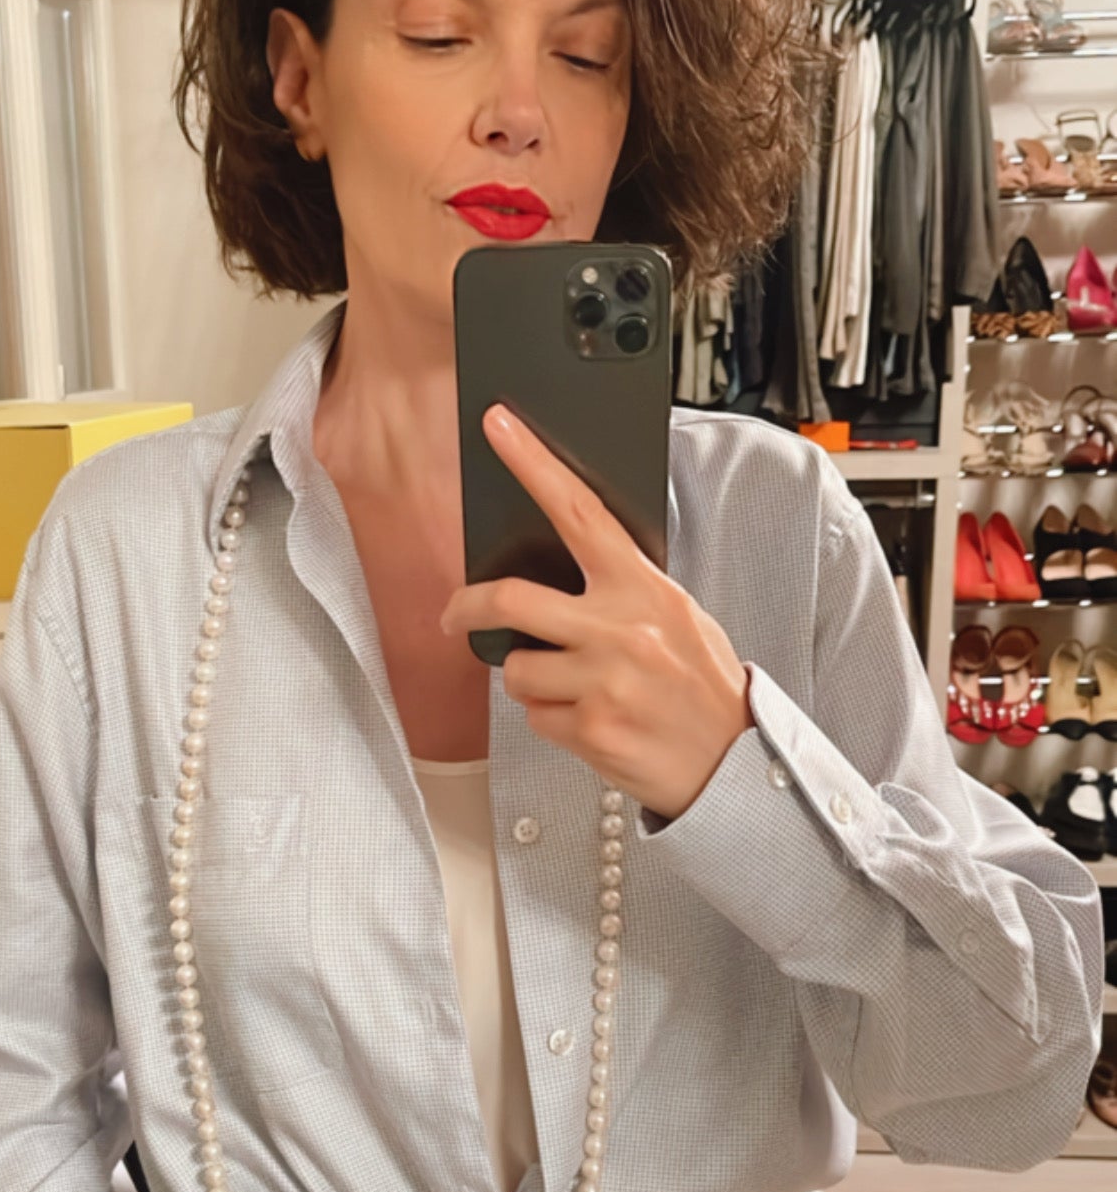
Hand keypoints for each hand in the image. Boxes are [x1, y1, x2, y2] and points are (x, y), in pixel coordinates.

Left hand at [439, 406, 752, 822]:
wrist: (734, 765)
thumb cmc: (702, 688)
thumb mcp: (677, 619)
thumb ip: (621, 593)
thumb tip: (557, 574)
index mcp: (643, 589)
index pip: (579, 512)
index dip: (534, 464)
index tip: (498, 426)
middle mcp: (621, 629)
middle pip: (511, 599)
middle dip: (469, 607)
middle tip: (456, 616)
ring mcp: (604, 681)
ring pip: (517, 670)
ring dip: (531, 682)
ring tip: (578, 692)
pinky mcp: (591, 729)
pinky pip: (536, 718)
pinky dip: (553, 722)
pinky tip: (594, 724)